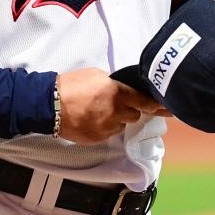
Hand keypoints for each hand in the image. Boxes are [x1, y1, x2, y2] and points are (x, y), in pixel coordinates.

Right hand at [56, 67, 170, 144]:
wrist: (49, 104)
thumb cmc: (71, 85)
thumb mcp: (97, 75)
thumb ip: (115, 83)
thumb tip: (127, 89)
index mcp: (117, 93)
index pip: (146, 101)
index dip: (157, 104)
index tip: (165, 106)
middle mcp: (115, 112)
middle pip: (135, 114)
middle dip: (130, 109)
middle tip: (118, 103)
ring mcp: (107, 128)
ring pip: (122, 125)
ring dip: (117, 119)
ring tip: (100, 111)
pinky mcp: (98, 139)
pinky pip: (109, 133)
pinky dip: (104, 127)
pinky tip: (92, 119)